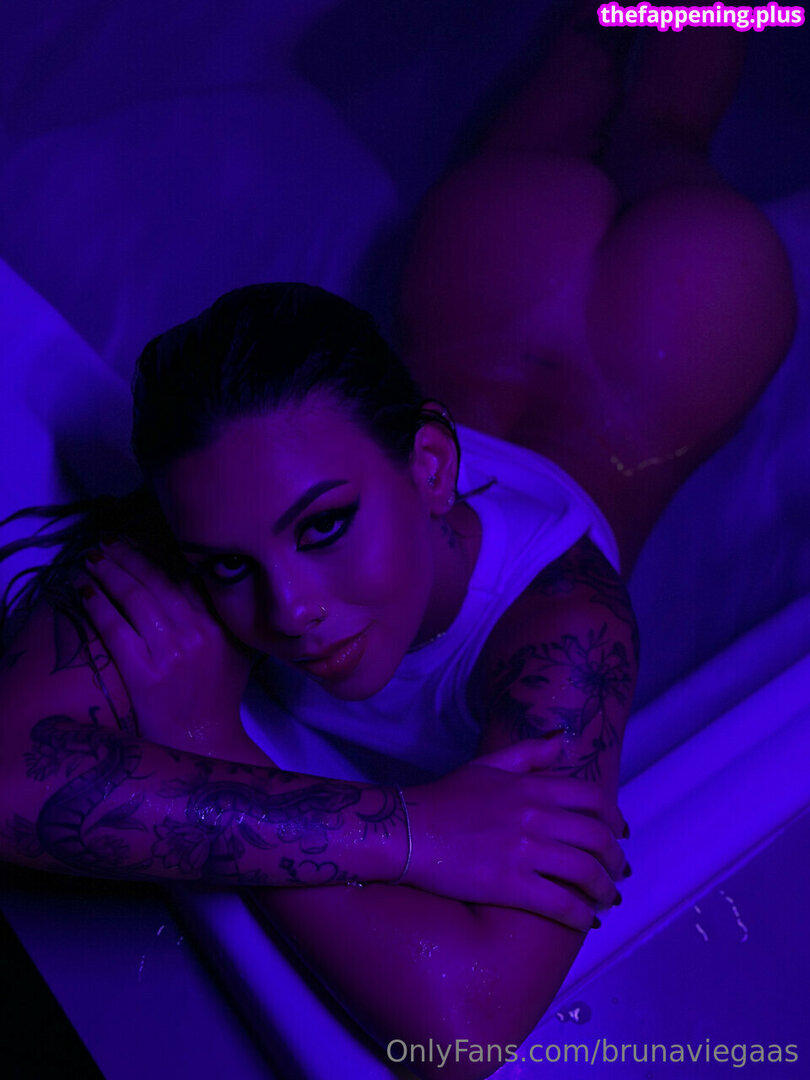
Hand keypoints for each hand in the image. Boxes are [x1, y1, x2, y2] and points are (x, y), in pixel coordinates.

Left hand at [76, 539, 254, 749]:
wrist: (205, 740)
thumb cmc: (219, 696)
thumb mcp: (236, 649)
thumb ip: (225, 615)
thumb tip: (202, 578)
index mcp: (220, 624)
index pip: (184, 575)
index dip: (154, 553)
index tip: (134, 539)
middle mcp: (198, 634)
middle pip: (156, 581)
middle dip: (126, 557)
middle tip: (105, 543)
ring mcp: (172, 654)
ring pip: (135, 599)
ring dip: (109, 574)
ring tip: (91, 560)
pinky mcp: (146, 675)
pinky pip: (116, 630)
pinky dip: (98, 606)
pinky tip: (84, 591)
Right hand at [402, 736, 627, 930]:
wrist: (408, 830)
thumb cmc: (445, 798)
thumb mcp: (487, 764)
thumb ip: (529, 752)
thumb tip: (561, 740)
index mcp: (533, 788)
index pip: (594, 800)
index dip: (614, 819)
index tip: (619, 833)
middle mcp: (535, 817)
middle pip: (597, 838)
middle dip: (616, 859)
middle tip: (618, 870)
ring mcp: (524, 852)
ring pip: (587, 873)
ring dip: (605, 889)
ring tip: (606, 898)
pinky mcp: (510, 885)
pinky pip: (561, 904)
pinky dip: (581, 915)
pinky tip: (585, 920)